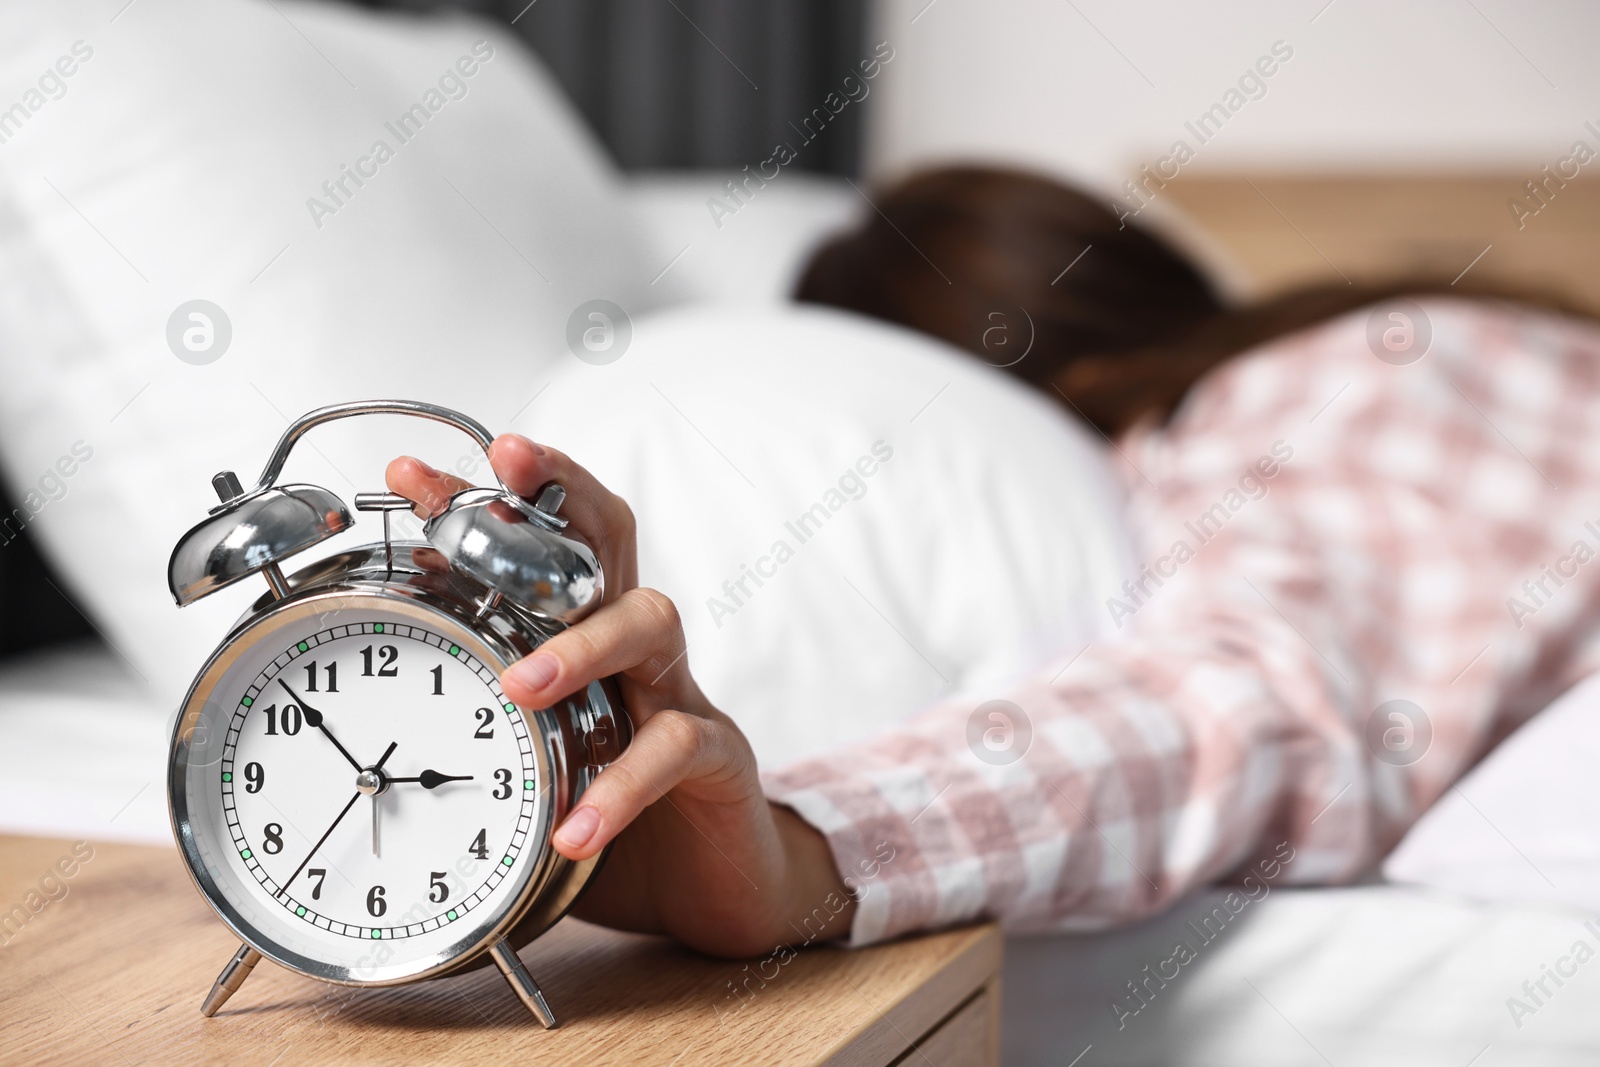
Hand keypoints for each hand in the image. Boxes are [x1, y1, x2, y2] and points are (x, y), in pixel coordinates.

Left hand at [387, 436, 854, 956]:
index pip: (536, 548)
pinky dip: (622, 784)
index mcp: (578, 643)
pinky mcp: (716, 757)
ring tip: (522, 686)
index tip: (409, 474)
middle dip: (557, 493)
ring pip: (648, 622)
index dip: (478, 503)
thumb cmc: (613, 823)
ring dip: (582, 642)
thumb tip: (356, 777)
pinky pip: (674, 748)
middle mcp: (630, 653)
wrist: (716, 895)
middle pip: (607, 539)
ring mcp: (677, 696)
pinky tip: (577, 827)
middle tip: (506, 468)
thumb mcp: (527, 780)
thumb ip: (470, 759)